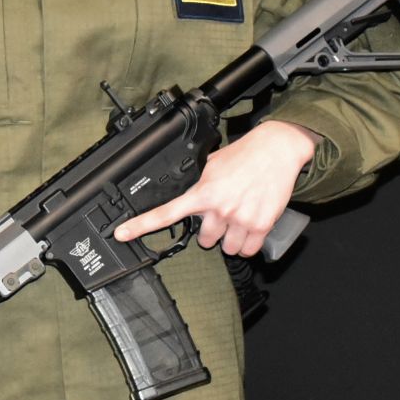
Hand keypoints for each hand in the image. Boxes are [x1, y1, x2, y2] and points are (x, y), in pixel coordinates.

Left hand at [113, 120, 320, 257]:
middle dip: (212, 230)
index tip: (122, 234)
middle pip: (205, 240)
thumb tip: (189, 195)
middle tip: (222, 214)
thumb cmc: (245, 155)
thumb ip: (199, 184)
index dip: (140, 226)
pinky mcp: (261, 225)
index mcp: (203, 192)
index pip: (166, 213)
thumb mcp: (212, 165)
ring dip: (231, 238)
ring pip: (227, 248)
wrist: (277, 149)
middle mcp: (219, 208)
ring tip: (239, 218)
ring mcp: (240, 219)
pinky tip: (250, 227)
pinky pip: (248, 250)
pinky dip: (248, 243)